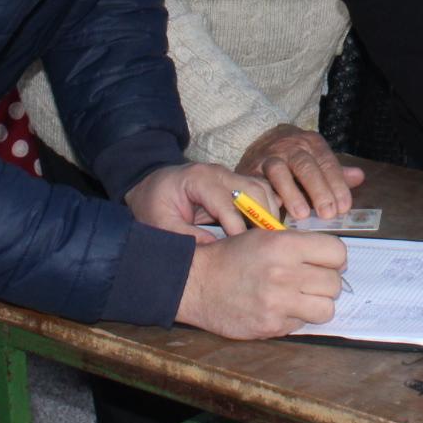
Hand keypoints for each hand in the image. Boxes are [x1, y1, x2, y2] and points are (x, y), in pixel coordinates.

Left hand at [125, 161, 271, 240]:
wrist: (151, 186)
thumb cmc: (154, 204)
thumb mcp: (160, 223)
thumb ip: (185, 236)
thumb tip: (216, 250)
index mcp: (198, 178)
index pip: (227, 202)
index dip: (237, 228)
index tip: (243, 250)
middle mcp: (218, 172)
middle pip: (253, 190)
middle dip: (262, 218)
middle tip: (268, 245)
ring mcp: (229, 175)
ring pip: (261, 188)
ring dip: (269, 213)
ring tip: (271, 240)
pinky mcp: (235, 182)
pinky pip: (260, 190)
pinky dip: (269, 207)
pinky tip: (269, 228)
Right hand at [175, 229, 347, 338]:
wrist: (197, 283)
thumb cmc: (231, 257)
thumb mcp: (265, 236)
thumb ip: (299, 245)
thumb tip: (335, 259)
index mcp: (285, 245)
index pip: (337, 253)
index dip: (335, 258)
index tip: (326, 262)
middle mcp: (284, 274)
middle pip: (334, 283)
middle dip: (326, 282)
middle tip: (312, 281)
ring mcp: (279, 303)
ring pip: (326, 308)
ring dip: (317, 304)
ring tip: (301, 297)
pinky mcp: (272, 326)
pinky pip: (303, 324)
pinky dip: (296, 318)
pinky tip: (280, 308)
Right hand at [236, 123, 364, 221]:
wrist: (260, 142)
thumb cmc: (295, 157)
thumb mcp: (316, 158)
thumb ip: (335, 171)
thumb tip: (359, 177)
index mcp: (312, 143)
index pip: (327, 163)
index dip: (337, 185)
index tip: (344, 207)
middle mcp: (291, 147)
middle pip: (306, 166)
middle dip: (318, 190)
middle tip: (328, 214)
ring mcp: (269, 157)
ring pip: (280, 172)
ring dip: (291, 193)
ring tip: (302, 214)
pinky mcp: (250, 169)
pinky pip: (257, 182)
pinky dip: (266, 197)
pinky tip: (275, 211)